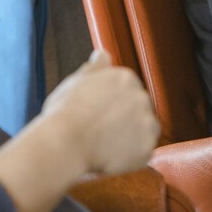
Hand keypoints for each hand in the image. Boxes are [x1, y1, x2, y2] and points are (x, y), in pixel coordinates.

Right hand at [40, 50, 159, 175]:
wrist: (64, 142)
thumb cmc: (64, 112)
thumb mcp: (76, 81)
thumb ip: (96, 68)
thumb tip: (104, 53)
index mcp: (126, 77)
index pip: (127, 91)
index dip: (110, 106)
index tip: (96, 116)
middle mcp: (142, 96)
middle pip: (137, 110)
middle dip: (123, 120)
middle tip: (99, 132)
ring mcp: (147, 123)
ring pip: (143, 131)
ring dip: (130, 138)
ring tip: (104, 145)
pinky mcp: (147, 148)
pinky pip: (142, 154)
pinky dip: (129, 158)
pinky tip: (109, 157)